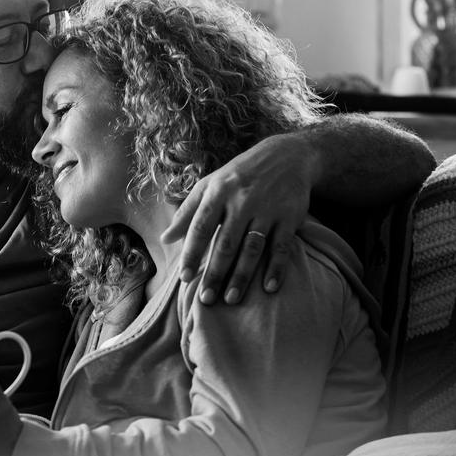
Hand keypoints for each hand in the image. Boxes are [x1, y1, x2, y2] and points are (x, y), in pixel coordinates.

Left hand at [161, 134, 315, 304]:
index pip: (200, 228)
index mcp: (218, 193)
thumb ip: (187, 213)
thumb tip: (165, 239)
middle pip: (225, 244)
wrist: (286, 156)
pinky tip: (269, 288)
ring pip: (252, 248)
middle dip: (215, 273)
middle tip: (206, 299)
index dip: (191, 253)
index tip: (184, 278)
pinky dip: (277, 268)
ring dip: (242, 276)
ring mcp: (267, 210)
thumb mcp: (209, 186)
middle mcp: (242, 202)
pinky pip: (282, 247)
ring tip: (231, 299)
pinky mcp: (290, 217)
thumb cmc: (238, 175)